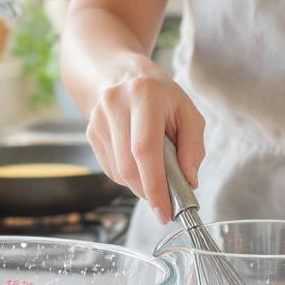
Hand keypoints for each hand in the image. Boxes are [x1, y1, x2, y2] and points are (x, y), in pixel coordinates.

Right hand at [86, 62, 205, 223]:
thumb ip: (193, 147)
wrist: (119, 73)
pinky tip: (139, 164)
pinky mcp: (91, 132)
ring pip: (119, 172)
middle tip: (167, 203)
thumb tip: (189, 182)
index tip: (166, 211)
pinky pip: (111, 169)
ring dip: (140, 185)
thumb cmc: (160, 95)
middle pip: (129, 166)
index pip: (145, 149)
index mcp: (144, 96)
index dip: (155, 185)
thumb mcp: (187, 111)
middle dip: (149, 192)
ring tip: (156, 174)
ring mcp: (99, 120)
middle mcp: (116, 105)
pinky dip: (128, 177)